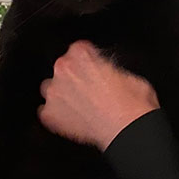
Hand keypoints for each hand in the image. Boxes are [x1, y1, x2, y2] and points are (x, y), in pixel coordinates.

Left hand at [38, 40, 159, 149]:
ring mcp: (54, 93)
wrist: (127, 129)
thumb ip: (110, 70)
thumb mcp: (129, 75)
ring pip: (52, 89)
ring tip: (81, 106)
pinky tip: (73, 119)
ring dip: (63, 94)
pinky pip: (47, 112)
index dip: (89, 59)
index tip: (93, 66)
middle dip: (75, 77)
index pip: (78, 49)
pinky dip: (58, 115)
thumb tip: (110, 77)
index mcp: (81, 54)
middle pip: (63, 68)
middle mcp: (63, 70)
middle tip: (91, 90)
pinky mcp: (50, 116)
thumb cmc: (131, 103)